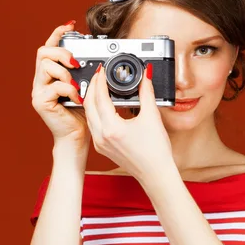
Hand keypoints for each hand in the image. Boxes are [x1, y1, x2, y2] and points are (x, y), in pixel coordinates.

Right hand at [31, 21, 89, 147]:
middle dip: (62, 53)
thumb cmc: (82, 114)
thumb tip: (97, 59)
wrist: (76, 137)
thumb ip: (85, 73)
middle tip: (76, 63)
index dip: (57, 33)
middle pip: (43, 52)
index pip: (49, 47)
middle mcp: (41, 80)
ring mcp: (38, 90)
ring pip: (46, 66)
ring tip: (76, 85)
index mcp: (50, 74)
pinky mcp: (40, 101)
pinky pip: (54, 86)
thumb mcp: (86, 87)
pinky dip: (69, 90)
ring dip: (65, 72)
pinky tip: (77, 98)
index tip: (70, 25)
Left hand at [82, 62, 173, 181]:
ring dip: (92, 99)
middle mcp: (101, 137)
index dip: (100, 80)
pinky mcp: (102, 148)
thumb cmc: (155, 152)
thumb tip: (145, 77)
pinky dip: (95, 112)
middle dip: (93, 87)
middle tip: (99, 74)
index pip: (99, 97)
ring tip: (99, 87)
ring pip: (88, 115)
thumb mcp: (152, 117)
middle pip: (88, 104)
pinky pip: (93, 125)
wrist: (156, 174)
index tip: (103, 70)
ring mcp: (100, 144)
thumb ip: (146, 93)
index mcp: (111, 129)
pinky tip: (103, 106)